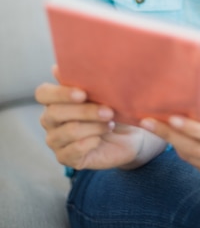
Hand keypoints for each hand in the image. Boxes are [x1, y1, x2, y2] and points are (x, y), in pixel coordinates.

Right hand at [35, 66, 165, 170]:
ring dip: (93, 126)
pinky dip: (91, 141)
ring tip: (109, 123)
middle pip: (56, 113)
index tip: (82, 94)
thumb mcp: (101, 92)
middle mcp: (49, 120)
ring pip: (68, 131)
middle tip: (108, 110)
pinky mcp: (66, 158)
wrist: (128, 134)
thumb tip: (57, 68)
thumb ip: (82, 80)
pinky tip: (102, 137)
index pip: (42, 93)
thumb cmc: (111, 108)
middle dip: (85, 111)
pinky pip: (74, 150)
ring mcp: (55, 141)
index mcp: (54, 100)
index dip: (60, 93)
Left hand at [139, 116, 199, 181]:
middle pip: (196, 149)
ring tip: (153, 125)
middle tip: (146, 121)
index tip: (170, 118)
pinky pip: (196, 163)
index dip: (191, 128)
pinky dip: (183, 149)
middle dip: (168, 135)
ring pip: (192, 158)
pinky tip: (171, 136)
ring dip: (171, 142)